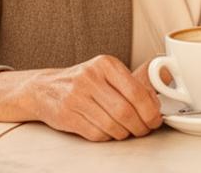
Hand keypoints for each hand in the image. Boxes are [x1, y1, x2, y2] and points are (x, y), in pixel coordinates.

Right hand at [0, 55, 162, 140]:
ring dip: (124, 133)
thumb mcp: (106, 74)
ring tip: (125, 131)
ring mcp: (76, 97)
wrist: (44, 88)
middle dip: (140, 126)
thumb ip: (131, 86)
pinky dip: (107, 137)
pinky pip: (97, 134)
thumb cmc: (83, 82)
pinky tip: (107, 130)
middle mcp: (90, 78)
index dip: (150, 111)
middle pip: (126, 112)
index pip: (137, 92)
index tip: (155, 119)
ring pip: (112, 125)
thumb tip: (156, 105)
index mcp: (105, 64)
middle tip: (143, 130)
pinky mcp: (67, 115)